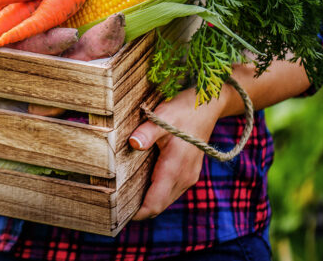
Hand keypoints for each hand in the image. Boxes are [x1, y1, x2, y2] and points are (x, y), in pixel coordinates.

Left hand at [129, 88, 227, 220]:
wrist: (208, 108)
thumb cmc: (183, 111)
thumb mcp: (162, 117)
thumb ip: (147, 132)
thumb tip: (133, 143)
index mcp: (175, 169)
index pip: (155, 203)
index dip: (138, 212)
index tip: (117, 214)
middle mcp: (184, 178)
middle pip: (159, 205)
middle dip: (139, 210)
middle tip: (114, 207)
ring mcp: (188, 176)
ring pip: (165, 199)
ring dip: (148, 201)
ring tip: (123, 197)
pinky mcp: (188, 172)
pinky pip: (170, 190)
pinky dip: (156, 192)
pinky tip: (140, 183)